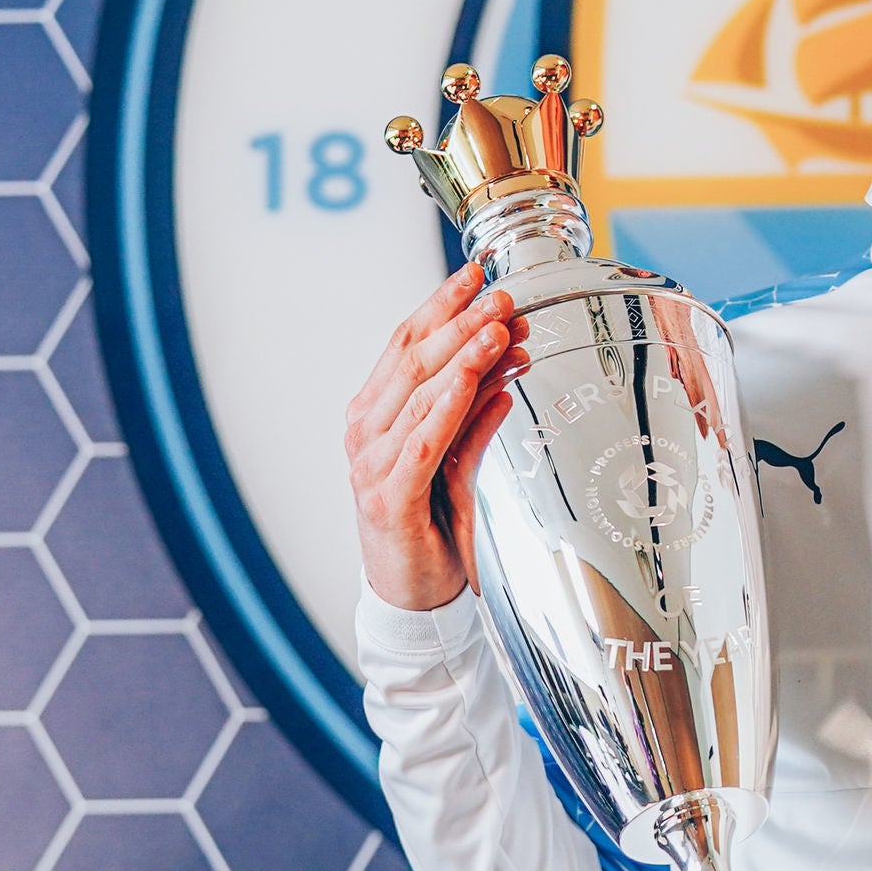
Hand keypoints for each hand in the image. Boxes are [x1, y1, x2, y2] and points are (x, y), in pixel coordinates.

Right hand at [344, 265, 524, 609]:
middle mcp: (366, 432)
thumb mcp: (459, 460)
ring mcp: (372, 464)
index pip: (405, 343)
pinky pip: (422, 442)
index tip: (476, 272)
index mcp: (376, 415)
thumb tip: (505, 371)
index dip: (440, 304)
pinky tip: (470, 379)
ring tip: (499, 325)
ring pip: (419, 394)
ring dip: (462, 354)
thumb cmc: (432, 529)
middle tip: (501, 293)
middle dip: (460, 320)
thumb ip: (475, 416)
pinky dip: (447, 406)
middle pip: (412, 360)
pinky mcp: (388, 499)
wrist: (413, 598)